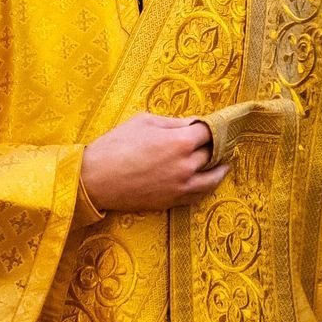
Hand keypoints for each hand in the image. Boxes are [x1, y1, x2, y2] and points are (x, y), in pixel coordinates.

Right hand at [80, 113, 224, 212]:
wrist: (95, 179)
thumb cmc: (117, 145)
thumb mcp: (145, 121)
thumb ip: (174, 122)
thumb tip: (194, 123)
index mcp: (180, 141)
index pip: (209, 131)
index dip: (215, 125)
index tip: (218, 122)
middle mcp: (186, 165)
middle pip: (213, 152)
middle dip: (217, 143)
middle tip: (222, 138)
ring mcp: (181, 186)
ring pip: (213, 177)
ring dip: (221, 167)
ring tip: (226, 159)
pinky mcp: (172, 201)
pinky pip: (199, 194)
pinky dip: (208, 185)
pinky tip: (210, 178)